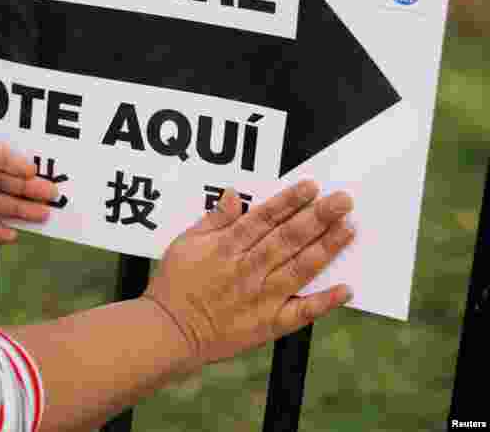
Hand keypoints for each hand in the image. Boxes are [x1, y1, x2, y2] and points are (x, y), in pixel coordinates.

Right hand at [144, 181, 354, 368]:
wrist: (170, 331)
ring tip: (348, 229)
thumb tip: (235, 195)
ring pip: (300, 268)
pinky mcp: (269, 324)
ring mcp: (262, 298)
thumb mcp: (185, 243)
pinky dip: (324, 302)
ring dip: (327, 248)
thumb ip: (213, 219)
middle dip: (318, 217)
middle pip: (288, 239)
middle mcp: (249, 269)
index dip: (289, 201)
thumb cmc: (175, 284)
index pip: (264, 218)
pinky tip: (345, 289)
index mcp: (227, 247)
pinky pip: (301, 312)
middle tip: (343, 201)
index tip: (311, 187)